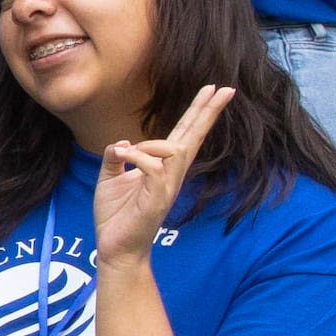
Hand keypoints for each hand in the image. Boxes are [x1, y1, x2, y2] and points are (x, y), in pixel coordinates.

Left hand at [95, 83, 233, 263]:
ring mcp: (168, 186)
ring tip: (126, 154)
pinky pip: (155, 167)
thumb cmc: (116, 215)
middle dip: (207, 111)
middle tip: (225, 88)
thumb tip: (122, 143)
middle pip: (193, 136)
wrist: (115, 247)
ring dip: (147, 144)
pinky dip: (137, 157)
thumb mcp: (109, 177)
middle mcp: (171, 174)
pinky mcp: (159, 198)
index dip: (198, 111)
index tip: (214, 89)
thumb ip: (116, 156)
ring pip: (174, 148)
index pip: (184, 134)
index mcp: (162, 167)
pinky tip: (124, 158)